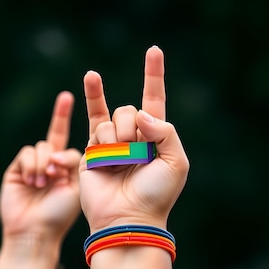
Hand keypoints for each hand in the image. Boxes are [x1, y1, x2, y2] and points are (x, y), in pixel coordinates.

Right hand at [0, 91, 81, 242]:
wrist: (36, 232)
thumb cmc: (62, 214)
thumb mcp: (78, 185)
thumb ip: (77, 160)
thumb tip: (58, 150)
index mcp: (75, 168)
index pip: (78, 142)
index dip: (84, 127)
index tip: (90, 109)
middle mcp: (55, 163)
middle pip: (58, 131)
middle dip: (61, 113)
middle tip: (67, 98)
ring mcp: (36, 165)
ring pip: (45, 145)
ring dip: (46, 161)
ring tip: (46, 180)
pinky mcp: (17, 168)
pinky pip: (29, 152)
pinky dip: (33, 164)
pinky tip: (34, 181)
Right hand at [79, 46, 189, 232]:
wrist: (127, 217)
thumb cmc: (156, 194)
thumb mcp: (176, 162)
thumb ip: (166, 131)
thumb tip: (141, 113)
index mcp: (156, 137)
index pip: (154, 99)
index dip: (153, 75)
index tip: (154, 50)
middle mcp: (133, 136)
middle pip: (129, 109)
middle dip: (132, 128)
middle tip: (137, 156)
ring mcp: (111, 142)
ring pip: (111, 118)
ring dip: (117, 139)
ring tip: (120, 163)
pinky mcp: (92, 150)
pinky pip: (95, 125)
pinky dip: (99, 118)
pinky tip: (96, 107)